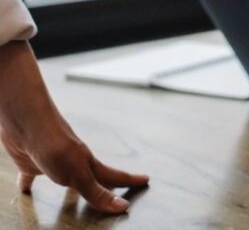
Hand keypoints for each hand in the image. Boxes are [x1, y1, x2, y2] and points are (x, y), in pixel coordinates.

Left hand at [0, 41, 147, 212]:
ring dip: (72, 189)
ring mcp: (54, 162)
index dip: (130, 181)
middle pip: (95, 178)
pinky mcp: (32, 162)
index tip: (145, 180)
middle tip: (118, 191)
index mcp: (88, 165)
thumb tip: (121, 206)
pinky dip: (30, 183)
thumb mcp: (77, 173)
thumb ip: (96, 191)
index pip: (114, 176)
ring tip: (74, 198)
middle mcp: (74, 163)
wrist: (25, 120)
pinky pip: (32, 176)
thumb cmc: (53, 143)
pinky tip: (26, 188)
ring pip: (67, 179)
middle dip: (107, 185)